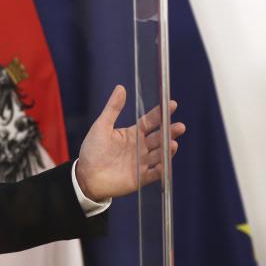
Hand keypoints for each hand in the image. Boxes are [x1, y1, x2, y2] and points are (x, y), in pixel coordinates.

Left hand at [75, 85, 185, 201]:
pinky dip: (161, 170)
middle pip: (158, 137)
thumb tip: (121, 87)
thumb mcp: (101, 126)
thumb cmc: (92, 150)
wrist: (85, 176)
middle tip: (179, 126)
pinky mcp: (140, 178)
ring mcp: (141, 163)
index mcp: (132, 134)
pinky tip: (166, 165)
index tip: (171, 104)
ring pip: (159, 155)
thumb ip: (113, 108)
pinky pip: (153, 174)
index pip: (150, 122)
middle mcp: (140, 147)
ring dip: (167, 150)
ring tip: (172, 143)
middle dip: (169, 132)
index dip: (160, 114)